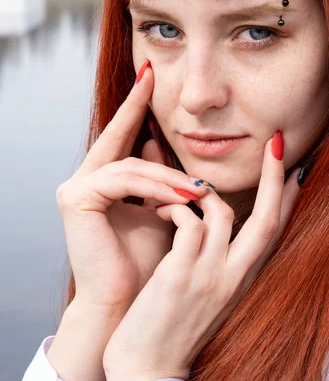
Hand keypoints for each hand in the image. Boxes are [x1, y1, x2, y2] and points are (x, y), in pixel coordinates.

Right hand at [55, 59, 208, 314]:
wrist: (127, 305)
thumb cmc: (148, 261)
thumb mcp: (160, 211)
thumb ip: (158, 179)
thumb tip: (156, 142)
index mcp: (104, 180)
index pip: (122, 135)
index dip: (135, 106)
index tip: (149, 75)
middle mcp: (85, 178)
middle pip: (118, 136)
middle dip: (136, 105)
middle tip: (151, 75)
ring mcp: (76, 187)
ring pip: (131, 164)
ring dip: (170, 176)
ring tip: (200, 190)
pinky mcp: (75, 198)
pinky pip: (124, 180)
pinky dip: (157, 187)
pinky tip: (184, 197)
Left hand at [103, 133, 301, 380]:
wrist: (147, 370)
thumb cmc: (171, 325)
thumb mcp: (202, 289)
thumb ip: (211, 255)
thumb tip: (206, 217)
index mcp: (241, 279)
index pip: (274, 232)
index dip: (288, 199)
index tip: (296, 170)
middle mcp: (233, 277)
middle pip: (267, 219)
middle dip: (275, 178)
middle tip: (276, 144)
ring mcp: (208, 276)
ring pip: (220, 212)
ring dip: (198, 192)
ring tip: (173, 193)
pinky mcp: (179, 277)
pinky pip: (187, 223)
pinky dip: (175, 207)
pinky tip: (160, 208)